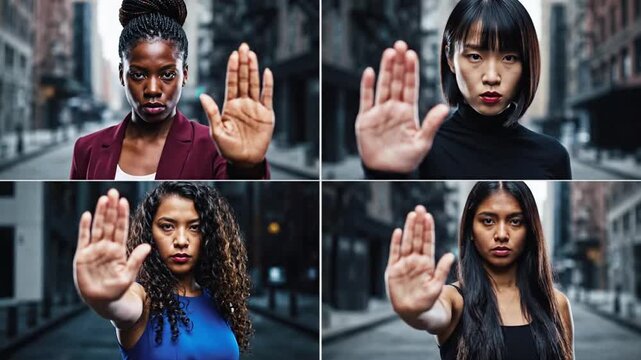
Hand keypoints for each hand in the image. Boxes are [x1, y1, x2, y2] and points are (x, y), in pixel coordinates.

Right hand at [73, 189, 150, 302]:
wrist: (103, 302)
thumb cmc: (117, 290)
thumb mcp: (129, 275)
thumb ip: (136, 260)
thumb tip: (147, 246)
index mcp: (119, 250)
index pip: (121, 228)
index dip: (122, 215)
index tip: (124, 201)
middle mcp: (107, 247)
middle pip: (109, 224)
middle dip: (111, 208)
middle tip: (114, 192)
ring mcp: (94, 250)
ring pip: (98, 228)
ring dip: (100, 214)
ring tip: (104, 199)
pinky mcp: (83, 256)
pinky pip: (84, 239)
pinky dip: (85, 227)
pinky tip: (87, 215)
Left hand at [200, 43, 274, 166]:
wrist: (245, 161)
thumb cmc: (228, 149)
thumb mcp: (217, 131)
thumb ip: (211, 113)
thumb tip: (202, 95)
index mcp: (230, 106)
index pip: (231, 83)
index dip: (232, 69)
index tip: (233, 55)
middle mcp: (242, 103)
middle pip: (243, 79)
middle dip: (243, 63)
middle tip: (243, 47)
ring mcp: (255, 107)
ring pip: (254, 84)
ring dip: (254, 69)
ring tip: (252, 54)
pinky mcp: (266, 114)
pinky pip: (267, 96)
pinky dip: (267, 85)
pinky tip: (267, 73)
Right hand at [356, 41, 449, 172]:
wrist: (387, 173)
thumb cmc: (406, 160)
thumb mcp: (423, 143)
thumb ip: (431, 124)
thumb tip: (444, 108)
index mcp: (408, 112)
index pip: (411, 86)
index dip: (411, 70)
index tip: (413, 55)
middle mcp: (394, 108)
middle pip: (397, 81)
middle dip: (399, 63)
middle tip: (401, 45)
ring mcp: (379, 112)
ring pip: (383, 86)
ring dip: (386, 70)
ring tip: (389, 53)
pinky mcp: (365, 119)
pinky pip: (366, 100)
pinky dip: (367, 86)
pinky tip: (370, 72)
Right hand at [386, 205, 454, 318]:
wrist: (412, 312)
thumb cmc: (427, 301)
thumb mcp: (437, 286)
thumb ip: (442, 270)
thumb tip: (451, 254)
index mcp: (426, 263)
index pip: (427, 242)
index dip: (428, 230)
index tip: (429, 217)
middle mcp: (415, 260)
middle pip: (417, 238)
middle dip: (418, 223)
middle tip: (420, 208)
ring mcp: (404, 264)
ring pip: (407, 242)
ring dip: (409, 229)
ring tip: (412, 215)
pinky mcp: (393, 270)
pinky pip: (394, 253)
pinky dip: (396, 243)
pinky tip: (398, 232)